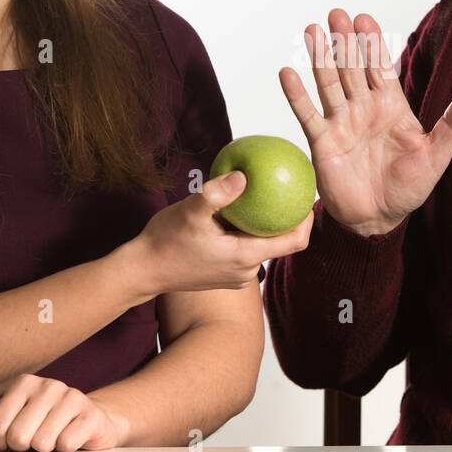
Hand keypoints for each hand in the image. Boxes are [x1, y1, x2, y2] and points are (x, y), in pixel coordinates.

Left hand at [0, 373, 129, 451]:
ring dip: (45, 449)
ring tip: (52, 440)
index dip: (0, 443)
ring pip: (42, 442)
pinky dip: (65, 450)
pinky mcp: (91, 415)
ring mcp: (72, 397)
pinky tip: (69, 439)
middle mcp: (49, 385)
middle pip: (18, 435)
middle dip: (23, 448)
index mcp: (25, 383)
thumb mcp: (13, 421)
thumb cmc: (46, 423)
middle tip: (33, 442)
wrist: (89, 422)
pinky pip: (65, 444)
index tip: (10, 442)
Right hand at [132, 171, 313, 295]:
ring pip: (263, 247)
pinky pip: (247, 251)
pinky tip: (243, 211)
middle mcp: (247, 271)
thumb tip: (243, 175)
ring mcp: (237, 275)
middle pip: (282, 244)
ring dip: (267, 226)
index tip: (309, 196)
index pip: (294, 242)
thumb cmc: (164, 241)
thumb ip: (217, 194)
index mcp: (245, 256)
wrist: (142, 270)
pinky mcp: (226, 274)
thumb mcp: (190, 212)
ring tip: (270, 197)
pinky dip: (250, 233)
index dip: (307, 220)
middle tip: (291, 189)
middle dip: (289, 218)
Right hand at [279, 9, 451, 235]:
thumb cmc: (409, 186)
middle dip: (344, 41)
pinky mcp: (323, 142)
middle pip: (352, 68)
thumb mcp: (436, 155)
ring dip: (320, 59)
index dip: (372, 44)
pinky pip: (308, 115)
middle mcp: (364, 108)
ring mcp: (342, 123)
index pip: (381, 67)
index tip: (364, 19)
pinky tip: (287, 73)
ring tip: (311, 31)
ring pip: (329, 84)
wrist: (380, 218)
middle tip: (336, 14)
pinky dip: (297, 95)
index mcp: (391, 105)